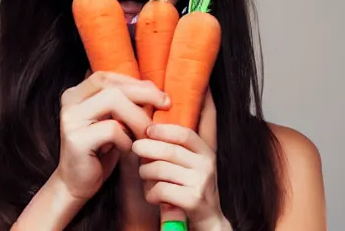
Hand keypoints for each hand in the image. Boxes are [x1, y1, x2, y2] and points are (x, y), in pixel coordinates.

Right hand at [54, 71, 169, 202]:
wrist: (77, 185)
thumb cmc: (100, 151)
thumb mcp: (113, 121)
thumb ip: (124, 103)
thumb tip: (154, 89)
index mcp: (76, 92)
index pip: (108, 77)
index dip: (135, 82)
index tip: (158, 94)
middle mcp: (69, 100)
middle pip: (112, 86)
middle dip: (143, 94)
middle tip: (165, 104)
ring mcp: (71, 119)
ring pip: (113, 101)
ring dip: (138, 116)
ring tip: (149, 131)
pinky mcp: (76, 139)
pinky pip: (112, 129)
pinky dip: (127, 139)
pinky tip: (129, 149)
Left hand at [132, 91, 229, 229]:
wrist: (209, 221)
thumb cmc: (192, 187)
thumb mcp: (193, 163)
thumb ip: (179, 145)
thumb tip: (154, 123)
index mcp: (206, 152)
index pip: (184, 133)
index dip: (164, 130)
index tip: (148, 129)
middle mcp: (206, 165)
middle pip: (169, 150)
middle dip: (147, 148)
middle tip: (135, 147)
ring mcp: (201, 183)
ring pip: (161, 170)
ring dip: (146, 172)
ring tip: (144, 174)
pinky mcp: (193, 201)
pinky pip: (162, 190)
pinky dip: (151, 193)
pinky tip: (152, 195)